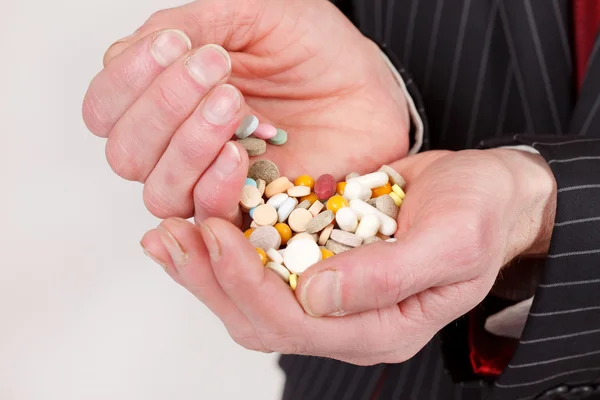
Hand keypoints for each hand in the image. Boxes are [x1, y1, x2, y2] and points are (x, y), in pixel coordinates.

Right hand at [82, 0, 409, 222]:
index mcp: (169, 95)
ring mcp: (213, 182)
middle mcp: (181, 144)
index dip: (127, 82)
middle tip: (213, 72)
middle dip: (160, 110)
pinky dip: (213, 185)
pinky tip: (238, 151)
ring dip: (186, 146)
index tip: (175, 47)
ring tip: (233, 104)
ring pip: (158, 190)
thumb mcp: (256, 16)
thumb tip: (133, 50)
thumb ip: (192, 26)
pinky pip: (208, 216)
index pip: (106, 107)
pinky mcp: (249, 211)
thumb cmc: (316, 50)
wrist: (371, 88)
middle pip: (125, 153)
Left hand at [139, 148, 556, 364]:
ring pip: (251, 293)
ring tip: (167, 233)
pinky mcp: (318, 258)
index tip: (219, 233)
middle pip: (260, 316)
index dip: (250, 282)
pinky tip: (198, 220)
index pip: (297, 324)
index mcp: (378, 328)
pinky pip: (263, 261)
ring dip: (207, 265)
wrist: (487, 191)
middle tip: (171, 236)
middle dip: (211, 278)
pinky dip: (226, 244)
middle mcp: (345, 318)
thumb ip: (388, 276)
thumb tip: (316, 297)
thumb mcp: (451, 243)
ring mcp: (329, 291)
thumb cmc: (480, 216)